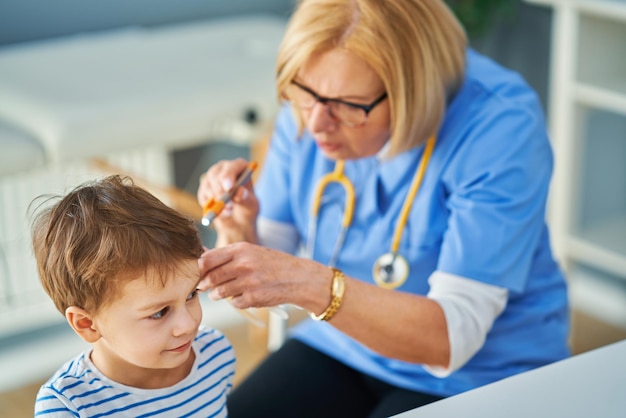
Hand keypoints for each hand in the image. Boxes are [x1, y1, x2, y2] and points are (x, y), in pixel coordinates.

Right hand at [197, 158, 258, 244]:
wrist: (237, 222)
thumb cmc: (247, 210)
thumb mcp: (250, 207)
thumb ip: (246, 199)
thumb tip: (240, 192)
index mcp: (240, 167)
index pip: (233, 166)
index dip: (229, 175)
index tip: (228, 188)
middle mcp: (224, 169)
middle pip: (215, 173)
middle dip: (220, 191)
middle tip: (228, 205)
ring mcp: (212, 178)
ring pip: (207, 185)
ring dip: (216, 201)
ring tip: (229, 211)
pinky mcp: (204, 189)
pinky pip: (203, 196)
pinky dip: (210, 207)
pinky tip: (221, 212)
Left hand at [197, 242, 331, 311]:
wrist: (298, 277)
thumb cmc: (272, 263)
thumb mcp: (251, 252)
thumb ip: (228, 256)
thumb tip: (201, 259)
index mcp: (241, 249)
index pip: (207, 259)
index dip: (199, 268)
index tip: (198, 272)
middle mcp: (244, 264)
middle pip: (211, 277)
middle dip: (205, 284)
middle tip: (204, 286)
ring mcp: (249, 282)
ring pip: (220, 292)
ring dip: (217, 294)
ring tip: (222, 292)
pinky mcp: (254, 298)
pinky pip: (234, 303)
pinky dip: (236, 301)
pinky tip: (244, 296)